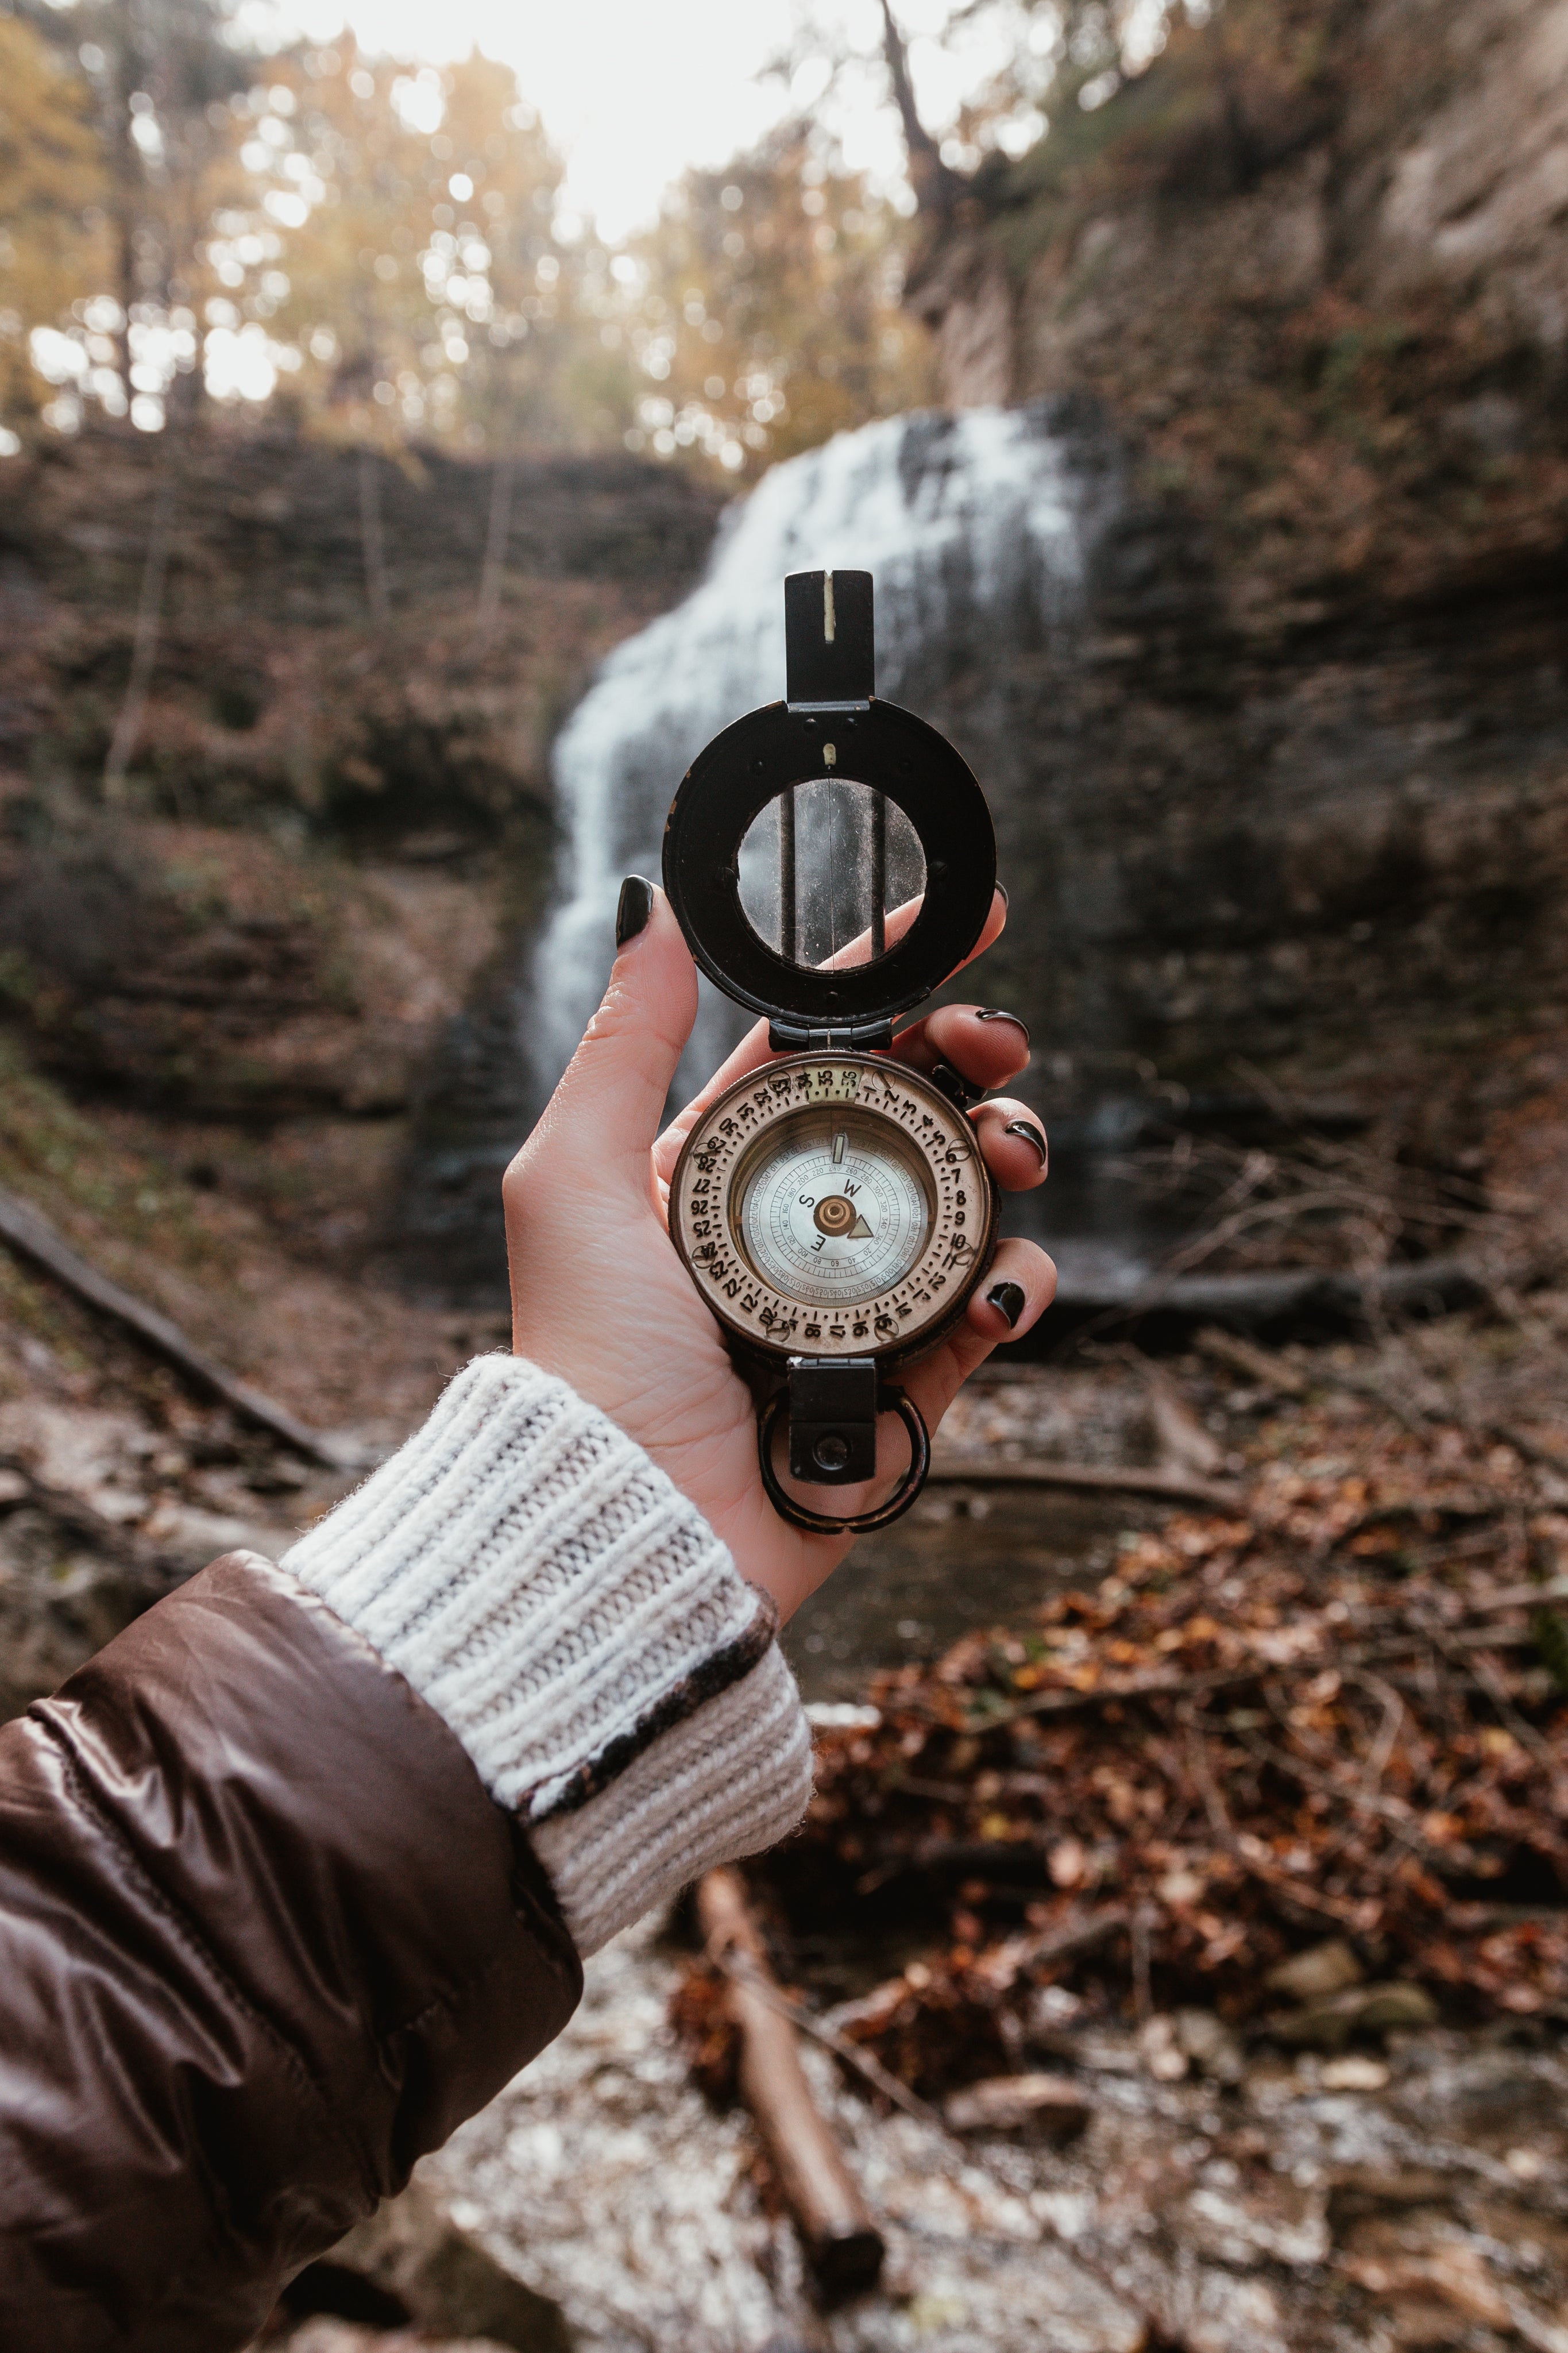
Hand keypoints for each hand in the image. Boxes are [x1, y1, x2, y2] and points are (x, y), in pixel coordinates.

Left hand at [503, 880, 1054, 1621]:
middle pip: (917, 1104)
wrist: (640, 1521)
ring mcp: (864, 1293)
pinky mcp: (914, 1371)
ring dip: (1010, 1150)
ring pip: (973, 1190)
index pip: (821, 1044)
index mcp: (718, 1163)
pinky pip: (996, 1299)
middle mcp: (796, 1218)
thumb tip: (646, 910)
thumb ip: (621, 1044)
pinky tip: (999, 1285)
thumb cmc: (590, 1353)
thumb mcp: (576, 1178)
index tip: (968, 917)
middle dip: (970, 1055)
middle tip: (994, 1043)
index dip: (893, 977)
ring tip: (1010, 1151)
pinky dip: (1019, 1278)